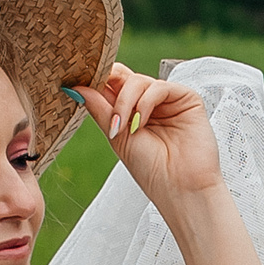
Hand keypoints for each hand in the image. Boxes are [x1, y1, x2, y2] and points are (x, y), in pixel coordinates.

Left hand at [65, 64, 220, 204]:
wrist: (179, 188)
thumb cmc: (152, 171)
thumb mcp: (117, 138)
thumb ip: (100, 110)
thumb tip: (77, 88)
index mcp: (132, 112)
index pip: (111, 85)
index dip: (95, 81)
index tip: (76, 84)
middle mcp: (149, 103)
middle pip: (123, 76)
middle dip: (108, 84)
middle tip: (97, 97)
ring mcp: (168, 100)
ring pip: (138, 80)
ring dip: (124, 102)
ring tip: (122, 128)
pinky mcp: (187, 99)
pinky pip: (159, 86)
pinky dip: (145, 102)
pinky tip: (141, 124)